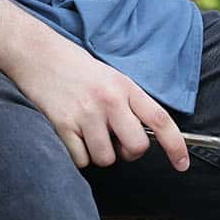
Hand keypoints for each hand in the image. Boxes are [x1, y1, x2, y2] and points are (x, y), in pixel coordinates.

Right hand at [3, 30, 190, 171]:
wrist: (37, 54)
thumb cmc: (75, 67)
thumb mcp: (110, 77)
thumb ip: (128, 103)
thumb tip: (141, 139)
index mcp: (125, 87)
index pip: (160, 120)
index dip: (176, 146)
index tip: (182, 165)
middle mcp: (109, 100)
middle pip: (136, 147)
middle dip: (128, 152)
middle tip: (114, 140)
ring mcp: (85, 113)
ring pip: (107, 158)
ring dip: (99, 153)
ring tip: (87, 131)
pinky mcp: (63, 124)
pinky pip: (82, 160)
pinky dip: (78, 154)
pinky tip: (70, 133)